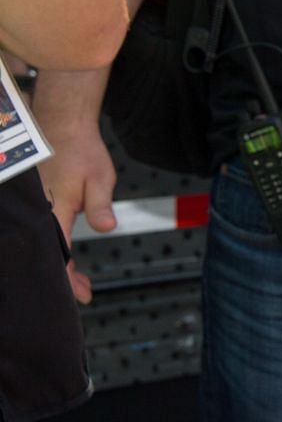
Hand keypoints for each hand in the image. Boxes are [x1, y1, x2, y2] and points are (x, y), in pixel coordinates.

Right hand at [38, 114, 117, 303]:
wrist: (61, 126)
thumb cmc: (82, 152)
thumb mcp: (99, 178)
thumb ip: (99, 204)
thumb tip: (106, 227)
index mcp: (53, 210)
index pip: (58, 253)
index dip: (68, 279)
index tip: (81, 295)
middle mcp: (38, 212)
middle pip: (48, 255)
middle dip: (64, 278)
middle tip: (83, 292)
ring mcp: (34, 207)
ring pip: (43, 245)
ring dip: (59, 264)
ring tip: (78, 281)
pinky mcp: (35, 203)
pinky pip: (41, 232)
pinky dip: (53, 248)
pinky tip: (64, 255)